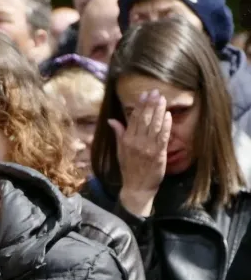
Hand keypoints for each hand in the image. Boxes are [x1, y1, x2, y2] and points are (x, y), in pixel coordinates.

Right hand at [108, 89, 171, 217]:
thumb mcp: (120, 151)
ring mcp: (148, 148)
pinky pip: (163, 136)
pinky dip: (165, 125)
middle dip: (150, 105)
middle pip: (144, 120)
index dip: (139, 106)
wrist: (137, 187)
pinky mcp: (158, 154)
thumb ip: (118, 134)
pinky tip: (168, 115)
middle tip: (156, 92)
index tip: (144, 94)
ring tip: (162, 99)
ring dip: (159, 111)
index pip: (133, 120)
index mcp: (126, 141)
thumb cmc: (129, 169)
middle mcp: (136, 143)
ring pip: (154, 126)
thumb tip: (112, 120)